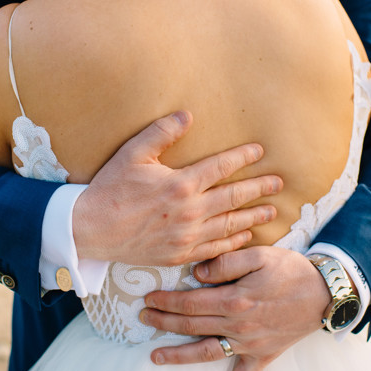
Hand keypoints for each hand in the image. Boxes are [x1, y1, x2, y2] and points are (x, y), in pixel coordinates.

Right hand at [72, 111, 282, 265]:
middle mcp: (190, 212)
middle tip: (279, 183)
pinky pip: (215, 249)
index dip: (242, 157)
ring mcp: (187, 236)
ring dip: (253, 217)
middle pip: (234, 197)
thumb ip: (161, 133)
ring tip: (272, 211)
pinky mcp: (180, 255)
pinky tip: (246, 236)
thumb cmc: (110, 188)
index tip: (260, 151)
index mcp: (181, 184)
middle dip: (259, 188)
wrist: (91, 229)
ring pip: (230, 225)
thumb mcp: (133, 153)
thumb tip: (187, 115)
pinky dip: (234, 242)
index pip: (221, 167)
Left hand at [141, 245, 330, 370]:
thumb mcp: (260, 254)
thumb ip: (226, 262)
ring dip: (179, 356)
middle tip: (143, 318)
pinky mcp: (262, 356)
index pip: (190, 302)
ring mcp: (249, 344)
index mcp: (235, 299)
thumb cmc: (292, 270)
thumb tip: (197, 273)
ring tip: (155, 357)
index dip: (166, 301)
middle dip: (164, 322)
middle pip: (192, 326)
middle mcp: (238, 325)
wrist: (325, 293)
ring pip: (207, 353)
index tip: (149, 297)